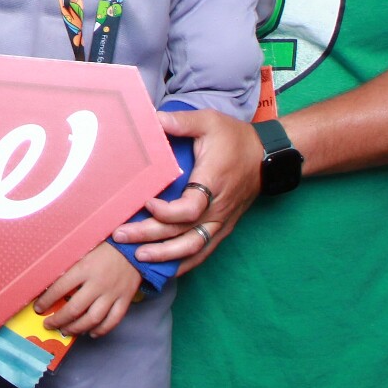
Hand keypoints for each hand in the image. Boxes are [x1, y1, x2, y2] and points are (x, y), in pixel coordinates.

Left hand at [35, 242, 141, 337]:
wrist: (134, 246)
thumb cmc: (104, 246)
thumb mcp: (83, 249)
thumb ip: (68, 264)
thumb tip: (48, 279)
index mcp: (84, 268)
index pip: (60, 288)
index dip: (46, 301)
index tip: (39, 308)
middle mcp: (98, 283)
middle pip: (74, 309)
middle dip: (58, 320)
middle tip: (48, 324)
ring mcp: (112, 293)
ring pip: (92, 319)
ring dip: (76, 328)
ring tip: (65, 331)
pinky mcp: (125, 300)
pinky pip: (112, 321)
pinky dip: (101, 330)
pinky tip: (90, 333)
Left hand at [112, 109, 263, 275]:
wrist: (266, 157)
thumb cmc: (235, 138)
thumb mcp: (209, 122)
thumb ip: (182, 122)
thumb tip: (154, 118)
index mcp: (213, 182)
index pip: (190, 209)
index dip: (167, 212)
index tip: (147, 202)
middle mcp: (217, 208)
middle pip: (183, 232)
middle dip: (149, 236)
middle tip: (121, 236)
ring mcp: (221, 221)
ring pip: (193, 248)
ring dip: (165, 255)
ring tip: (138, 256)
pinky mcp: (223, 228)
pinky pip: (204, 251)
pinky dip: (184, 262)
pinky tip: (165, 269)